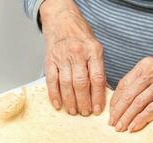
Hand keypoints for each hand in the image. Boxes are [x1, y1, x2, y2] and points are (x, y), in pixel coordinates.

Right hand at [40, 0, 105, 115]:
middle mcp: (78, 53)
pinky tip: (57, 104)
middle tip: (85, 113)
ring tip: (73, 111)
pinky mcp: (50, 60)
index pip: (97, 78)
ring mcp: (62, 57)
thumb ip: (98, 68)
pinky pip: (51, 80)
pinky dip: (54, 95)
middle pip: (81, 83)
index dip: (98, 96)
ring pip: (66, 84)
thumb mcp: (95, 47)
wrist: (61, 19)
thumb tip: (102, 91)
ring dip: (70, 101)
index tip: (98, 110)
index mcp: (93, 51)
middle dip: (84, 102)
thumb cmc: (80, 35)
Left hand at [109, 54, 152, 131]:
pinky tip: (134, 126)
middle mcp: (152, 73)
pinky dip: (141, 120)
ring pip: (138, 103)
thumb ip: (140, 83)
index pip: (123, 84)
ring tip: (121, 127)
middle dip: (118, 111)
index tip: (110, 111)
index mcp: (144, 66)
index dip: (115, 100)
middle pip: (128, 95)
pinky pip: (152, 110)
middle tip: (112, 122)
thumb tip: (124, 101)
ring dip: (127, 118)